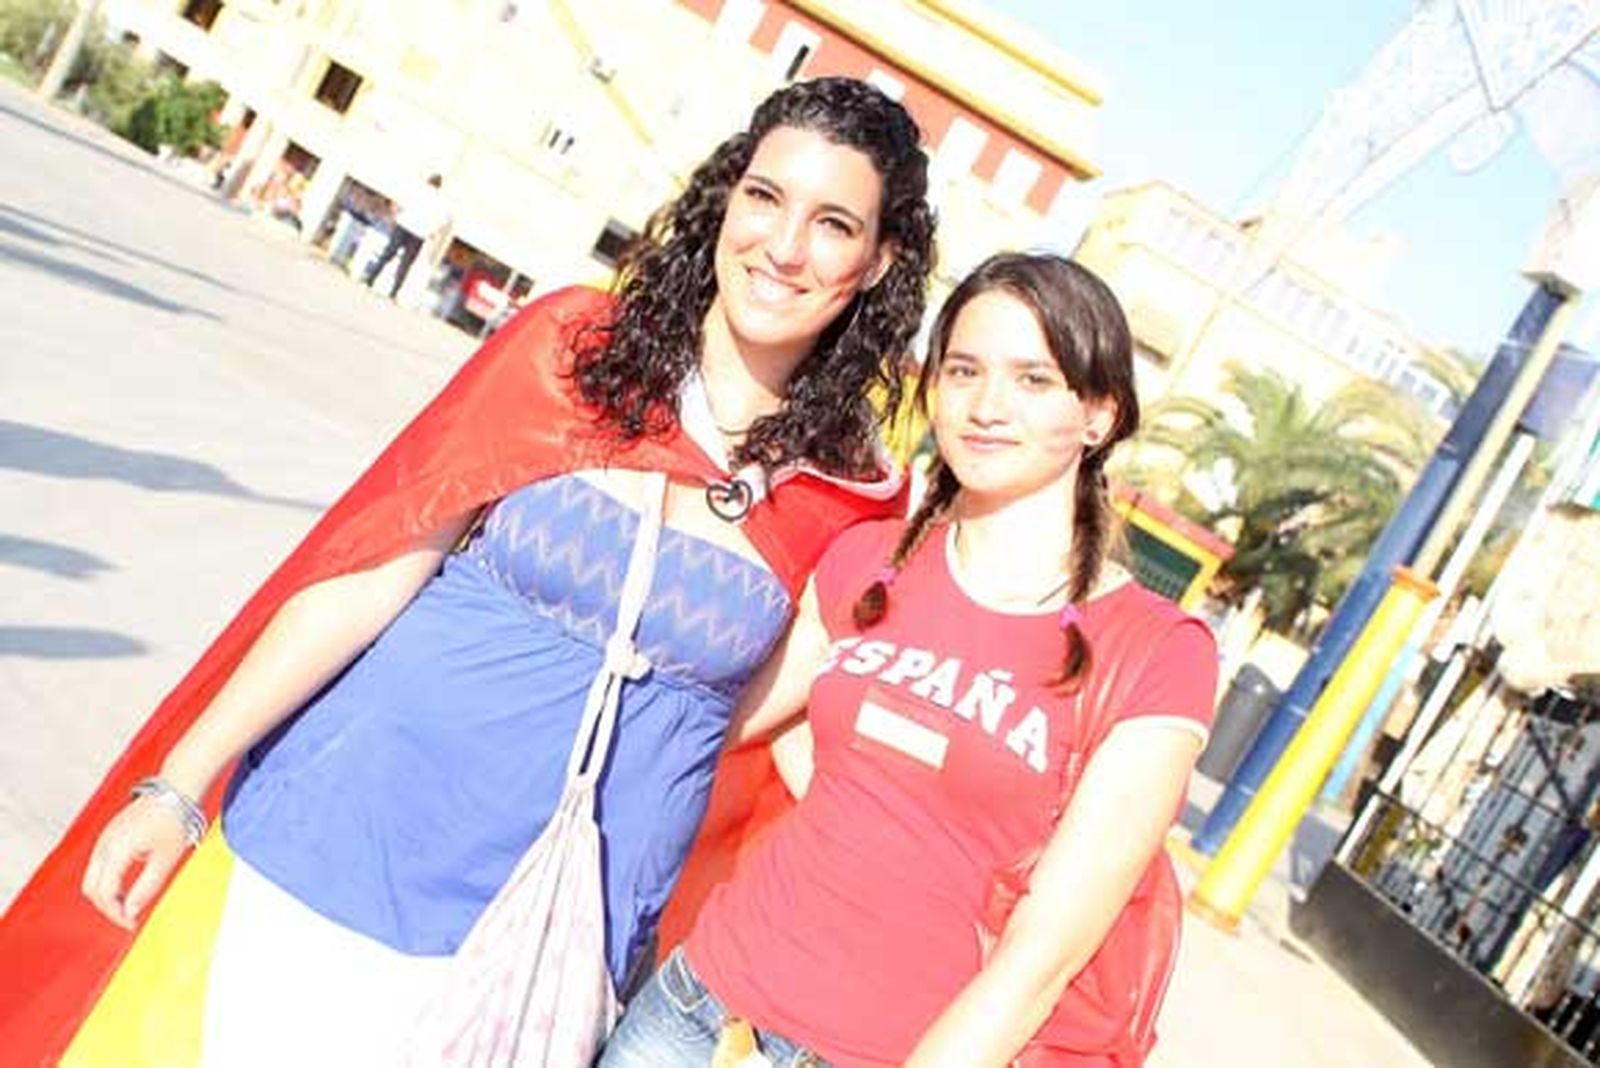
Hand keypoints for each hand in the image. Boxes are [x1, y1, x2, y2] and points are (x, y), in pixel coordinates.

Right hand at [81, 796, 191, 928]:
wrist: (177, 788)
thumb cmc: (176, 820)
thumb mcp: (166, 858)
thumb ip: (147, 886)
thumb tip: (131, 910)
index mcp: (117, 850)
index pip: (104, 893)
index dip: (116, 913)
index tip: (131, 924)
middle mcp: (104, 844)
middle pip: (91, 887)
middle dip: (106, 906)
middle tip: (128, 918)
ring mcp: (105, 837)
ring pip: (93, 876)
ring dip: (106, 894)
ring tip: (128, 905)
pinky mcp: (111, 834)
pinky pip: (100, 864)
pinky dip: (107, 880)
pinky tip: (125, 887)